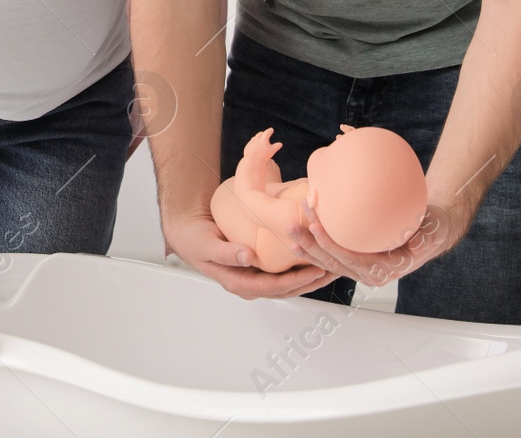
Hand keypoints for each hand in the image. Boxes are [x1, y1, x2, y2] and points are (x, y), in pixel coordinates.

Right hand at [164, 208, 337, 300]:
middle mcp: (249, 283)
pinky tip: (311, 257)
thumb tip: (248, 258)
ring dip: (309, 276)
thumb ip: (226, 253)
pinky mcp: (258, 266)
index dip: (297, 281)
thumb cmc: (194, 239)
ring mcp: (254, 276)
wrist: (187, 231)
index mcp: (238, 282)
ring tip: (330, 265)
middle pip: (287, 288)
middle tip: (333, 268)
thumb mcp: (206, 245)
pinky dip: (298, 266)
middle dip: (311, 281)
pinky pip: (282, 271)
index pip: (274, 287)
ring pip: (287, 282)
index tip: (315, 270)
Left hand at [288, 196, 471, 287]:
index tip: (315, 227)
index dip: (330, 244)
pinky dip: (312, 245)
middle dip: (310, 244)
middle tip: (292, 224)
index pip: (350, 259)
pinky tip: (297, 235)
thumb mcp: (431, 232)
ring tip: (289, 228)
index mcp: (383, 271)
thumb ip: (425, 239)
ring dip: (306, 245)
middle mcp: (367, 274)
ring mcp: (357, 268)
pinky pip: (328, 255)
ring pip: (326, 261)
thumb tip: (419, 242)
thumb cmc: (429, 229)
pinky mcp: (352, 258)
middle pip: (332, 261)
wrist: (429, 230)